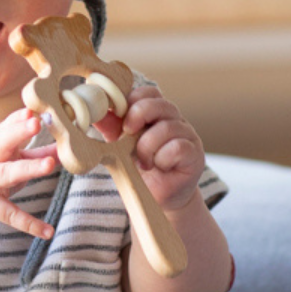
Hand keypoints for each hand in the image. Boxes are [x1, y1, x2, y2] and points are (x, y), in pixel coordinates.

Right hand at [0, 108, 58, 237]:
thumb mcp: (8, 161)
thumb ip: (36, 154)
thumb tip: (63, 146)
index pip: (4, 128)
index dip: (17, 119)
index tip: (32, 109)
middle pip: (0, 144)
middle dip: (17, 132)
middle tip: (36, 122)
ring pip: (7, 174)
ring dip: (29, 168)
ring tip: (50, 165)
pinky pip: (12, 215)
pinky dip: (30, 224)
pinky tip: (48, 231)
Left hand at [118, 85, 205, 211]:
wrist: (159, 198)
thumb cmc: (141, 170)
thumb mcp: (121, 148)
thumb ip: (112, 130)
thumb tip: (96, 115)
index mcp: (157, 114)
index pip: (149, 93)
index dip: (133, 99)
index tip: (119, 116)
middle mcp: (175, 120)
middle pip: (161, 103)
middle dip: (138, 115)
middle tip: (126, 133)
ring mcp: (187, 135)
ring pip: (168, 127)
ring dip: (147, 146)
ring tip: (143, 162)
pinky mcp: (194, 154)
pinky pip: (178, 147)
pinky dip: (162, 158)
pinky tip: (158, 167)